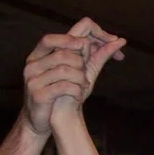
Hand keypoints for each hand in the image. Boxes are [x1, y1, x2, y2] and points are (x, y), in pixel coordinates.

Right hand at [22, 17, 125, 135]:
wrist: (45, 121)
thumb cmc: (65, 95)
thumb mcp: (83, 72)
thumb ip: (98, 56)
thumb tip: (119, 40)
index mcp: (45, 51)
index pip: (71, 33)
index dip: (94, 36)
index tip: (113, 42)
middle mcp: (35, 61)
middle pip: (70, 51)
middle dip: (84, 65)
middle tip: (86, 79)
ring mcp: (34, 77)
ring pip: (67, 69)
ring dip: (81, 80)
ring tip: (82, 88)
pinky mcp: (38, 94)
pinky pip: (64, 87)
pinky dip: (77, 92)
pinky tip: (78, 96)